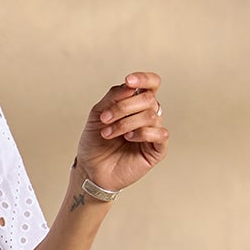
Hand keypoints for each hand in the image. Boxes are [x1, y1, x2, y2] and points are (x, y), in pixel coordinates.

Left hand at [76, 71, 168, 193]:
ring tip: (108, 134)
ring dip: (125, 123)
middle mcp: (148, 115)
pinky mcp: (157, 149)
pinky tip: (128, 138)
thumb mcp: (98, 114)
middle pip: (148, 99)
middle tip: (105, 119)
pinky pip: (160, 134)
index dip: (144, 79)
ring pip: (151, 116)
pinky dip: (142, 133)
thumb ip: (113, 97)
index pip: (151, 84)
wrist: (90, 170)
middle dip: (124, 107)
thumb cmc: (95, 143)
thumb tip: (130, 86)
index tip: (128, 81)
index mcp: (136, 104)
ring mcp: (154, 132)